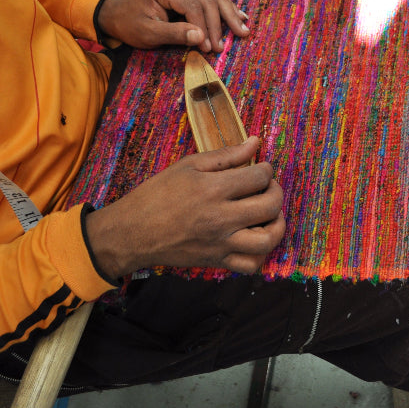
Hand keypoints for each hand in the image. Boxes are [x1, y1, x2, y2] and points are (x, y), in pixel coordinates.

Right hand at [85, 137, 285, 277]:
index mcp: (213, 189)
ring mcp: (220, 243)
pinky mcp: (217, 261)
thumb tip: (256, 142)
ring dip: (277, 224)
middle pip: (270, 205)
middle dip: (276, 191)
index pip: (259, 177)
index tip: (259, 169)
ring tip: (269, 215)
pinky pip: (251, 265)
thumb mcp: (188, 165)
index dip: (266, 169)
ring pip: (267, 240)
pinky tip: (254, 237)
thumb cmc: (157, 194)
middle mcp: (221, 218)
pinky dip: (260, 253)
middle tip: (267, 188)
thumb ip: (226, 155)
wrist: (131, 232)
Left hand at [95, 0, 249, 50]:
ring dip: (229, 13)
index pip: (193, 6)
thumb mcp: (147, 33)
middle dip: (220, 23)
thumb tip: (201, 37)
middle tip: (228, 44)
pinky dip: (225, 8)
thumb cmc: (129, 24)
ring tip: (243, 29)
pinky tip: (238, 16)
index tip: (208, 48)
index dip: (203, 27)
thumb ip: (174, 34)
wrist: (116, 13)